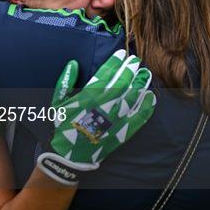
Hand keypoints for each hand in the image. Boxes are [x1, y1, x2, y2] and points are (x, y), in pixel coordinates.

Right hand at [37, 49, 156, 184]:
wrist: (70, 155)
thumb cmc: (64, 125)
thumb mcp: (58, 102)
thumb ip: (65, 81)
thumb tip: (73, 63)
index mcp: (89, 96)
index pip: (106, 73)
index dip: (115, 61)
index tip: (122, 54)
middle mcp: (105, 105)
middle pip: (122, 82)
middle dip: (130, 69)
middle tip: (135, 60)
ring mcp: (116, 119)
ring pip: (133, 96)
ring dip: (140, 83)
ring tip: (145, 74)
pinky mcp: (123, 132)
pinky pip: (139, 118)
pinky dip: (147, 107)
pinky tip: (151, 98)